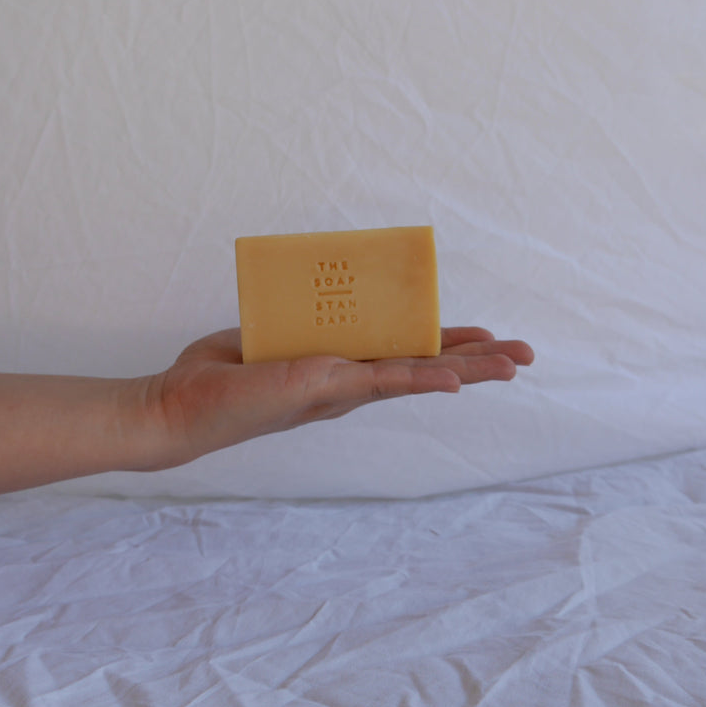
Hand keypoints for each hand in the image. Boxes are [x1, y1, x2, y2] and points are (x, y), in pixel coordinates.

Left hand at [139, 327, 533, 468]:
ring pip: (416, 376)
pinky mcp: (322, 387)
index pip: (402, 356)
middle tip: (525, 356)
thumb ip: (300, 325)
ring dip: (468, 370)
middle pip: (422, 367)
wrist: (180, 407)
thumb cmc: (217, 374)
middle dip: (476, 362)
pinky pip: (381, 381)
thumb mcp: (269, 336)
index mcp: (338, 370)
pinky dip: (421, 378)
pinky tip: (457, 379)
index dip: (443, 348)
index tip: (479, 336)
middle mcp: (346, 384)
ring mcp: (339, 388)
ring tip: (515, 365)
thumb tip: (319, 299)